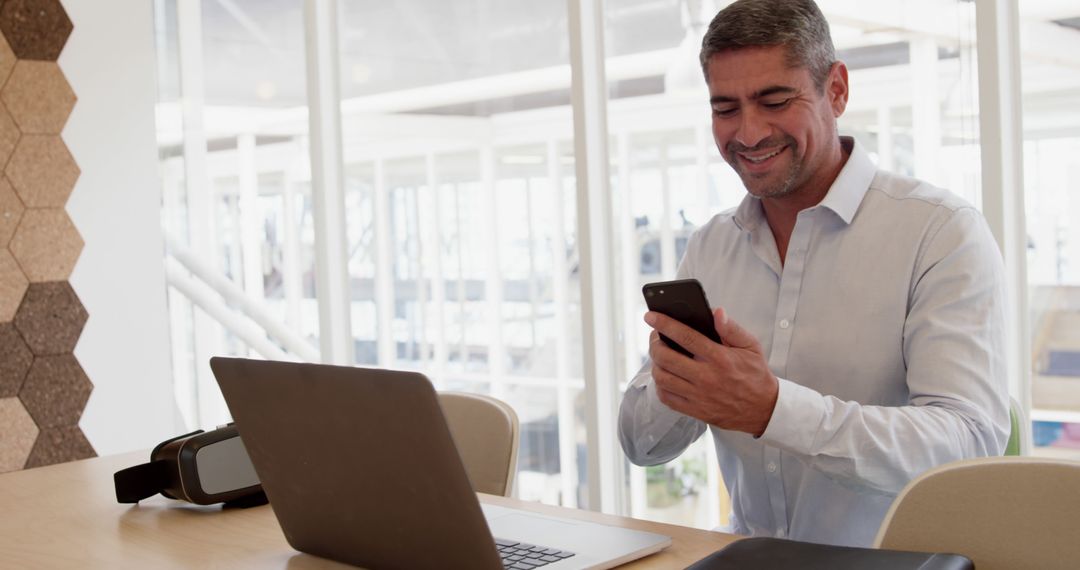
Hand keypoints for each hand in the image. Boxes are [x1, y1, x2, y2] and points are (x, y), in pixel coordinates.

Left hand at [646, 307, 778, 435]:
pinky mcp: (696, 411)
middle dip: (654, 343)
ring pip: (662, 378)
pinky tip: (665, 376)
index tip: (650, 316)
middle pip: (666, 358)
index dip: (664, 324)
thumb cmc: (755, 374)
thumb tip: (716, 312)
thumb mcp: (750, 346)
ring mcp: (699, 396)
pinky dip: (660, 385)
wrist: (764, 409)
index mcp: (720, 358)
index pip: (685, 337)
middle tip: (655, 337)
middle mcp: (707, 377)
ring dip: (655, 364)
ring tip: (660, 356)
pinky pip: (666, 398)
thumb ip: (732, 328)